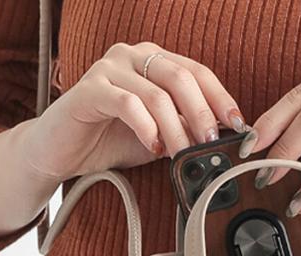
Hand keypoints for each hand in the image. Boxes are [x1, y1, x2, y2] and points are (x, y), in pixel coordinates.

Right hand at [24, 42, 246, 181]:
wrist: (62, 151)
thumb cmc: (111, 140)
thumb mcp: (160, 136)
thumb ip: (185, 129)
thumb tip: (222, 135)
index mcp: (153, 61)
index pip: (197, 72)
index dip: (221, 98)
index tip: (238, 125)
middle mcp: (132, 56)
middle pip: (181, 77)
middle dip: (202, 114)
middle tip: (211, 143)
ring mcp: (109, 68)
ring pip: (157, 94)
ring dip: (176, 129)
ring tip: (182, 154)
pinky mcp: (89, 89)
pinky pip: (128, 104)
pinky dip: (147, 129)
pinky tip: (154, 148)